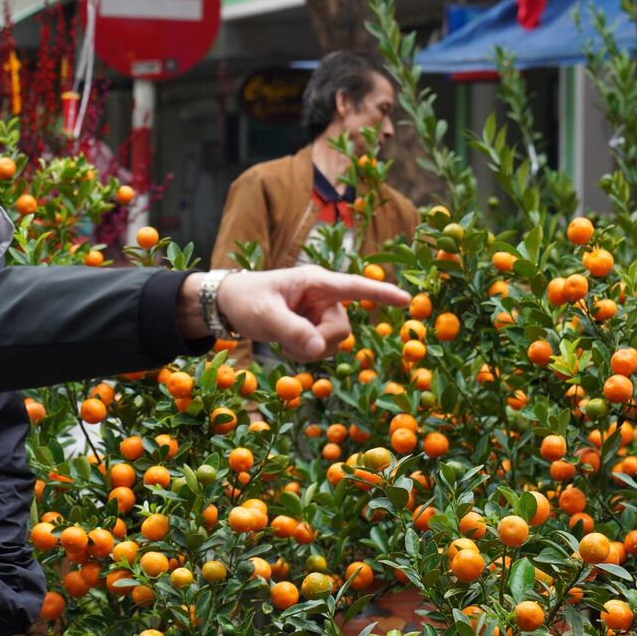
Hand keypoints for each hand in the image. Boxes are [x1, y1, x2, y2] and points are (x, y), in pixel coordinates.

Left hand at [184, 267, 409, 360]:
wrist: (229, 305)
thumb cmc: (246, 299)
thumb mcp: (265, 314)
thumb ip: (292, 330)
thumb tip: (319, 349)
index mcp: (316, 282)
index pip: (354, 287)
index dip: (380, 293)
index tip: (407, 299)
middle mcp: (324, 297)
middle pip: (341, 330)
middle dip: (319, 342)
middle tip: (289, 343)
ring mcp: (320, 314)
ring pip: (333, 343)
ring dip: (310, 350)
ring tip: (285, 342)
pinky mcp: (314, 328)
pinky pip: (322, 349)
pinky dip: (306, 353)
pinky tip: (288, 345)